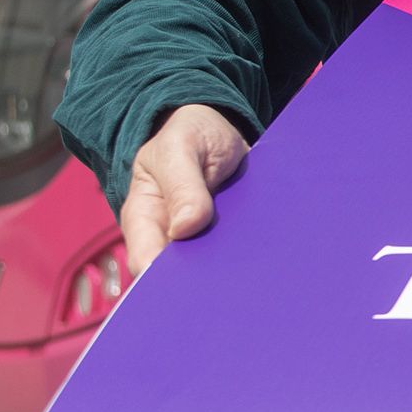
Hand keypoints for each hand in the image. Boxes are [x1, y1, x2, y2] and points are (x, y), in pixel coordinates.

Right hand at [121, 105, 248, 276]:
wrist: (216, 126)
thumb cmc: (186, 135)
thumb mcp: (180, 148)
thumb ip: (182, 185)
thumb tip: (185, 229)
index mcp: (145, 218)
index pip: (145, 262)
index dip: (161, 281)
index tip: (190, 284)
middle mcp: (169, 236)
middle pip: (179, 275)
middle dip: (200, 283)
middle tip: (228, 285)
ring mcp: (199, 239)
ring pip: (211, 269)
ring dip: (229, 272)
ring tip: (252, 274)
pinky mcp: (227, 235)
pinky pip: (236, 253)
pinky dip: (249, 256)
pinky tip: (266, 259)